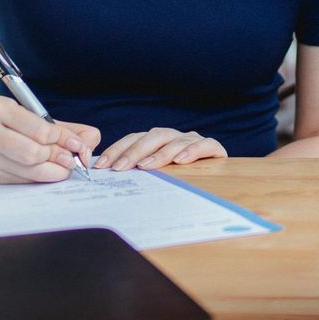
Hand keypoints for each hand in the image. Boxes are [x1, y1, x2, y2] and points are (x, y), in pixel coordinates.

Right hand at [0, 96, 100, 183]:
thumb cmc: (9, 123)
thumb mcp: (33, 115)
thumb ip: (66, 128)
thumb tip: (89, 143)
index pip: (38, 128)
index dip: (62, 139)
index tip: (76, 145)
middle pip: (31, 153)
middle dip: (57, 158)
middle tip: (70, 160)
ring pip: (26, 170)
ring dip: (51, 171)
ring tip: (63, 167)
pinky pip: (20, 180)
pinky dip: (38, 178)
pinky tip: (45, 172)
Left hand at [95, 128, 226, 170]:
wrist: (217, 183)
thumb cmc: (179, 181)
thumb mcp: (154, 176)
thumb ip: (136, 172)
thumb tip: (106, 178)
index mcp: (157, 140)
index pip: (134, 139)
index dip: (117, 150)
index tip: (101, 166)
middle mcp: (174, 137)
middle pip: (153, 136)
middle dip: (134, 152)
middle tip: (120, 168)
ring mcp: (193, 140)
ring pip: (176, 140)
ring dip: (160, 153)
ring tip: (147, 166)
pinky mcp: (213, 148)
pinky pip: (204, 145)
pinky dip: (193, 150)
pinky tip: (181, 160)